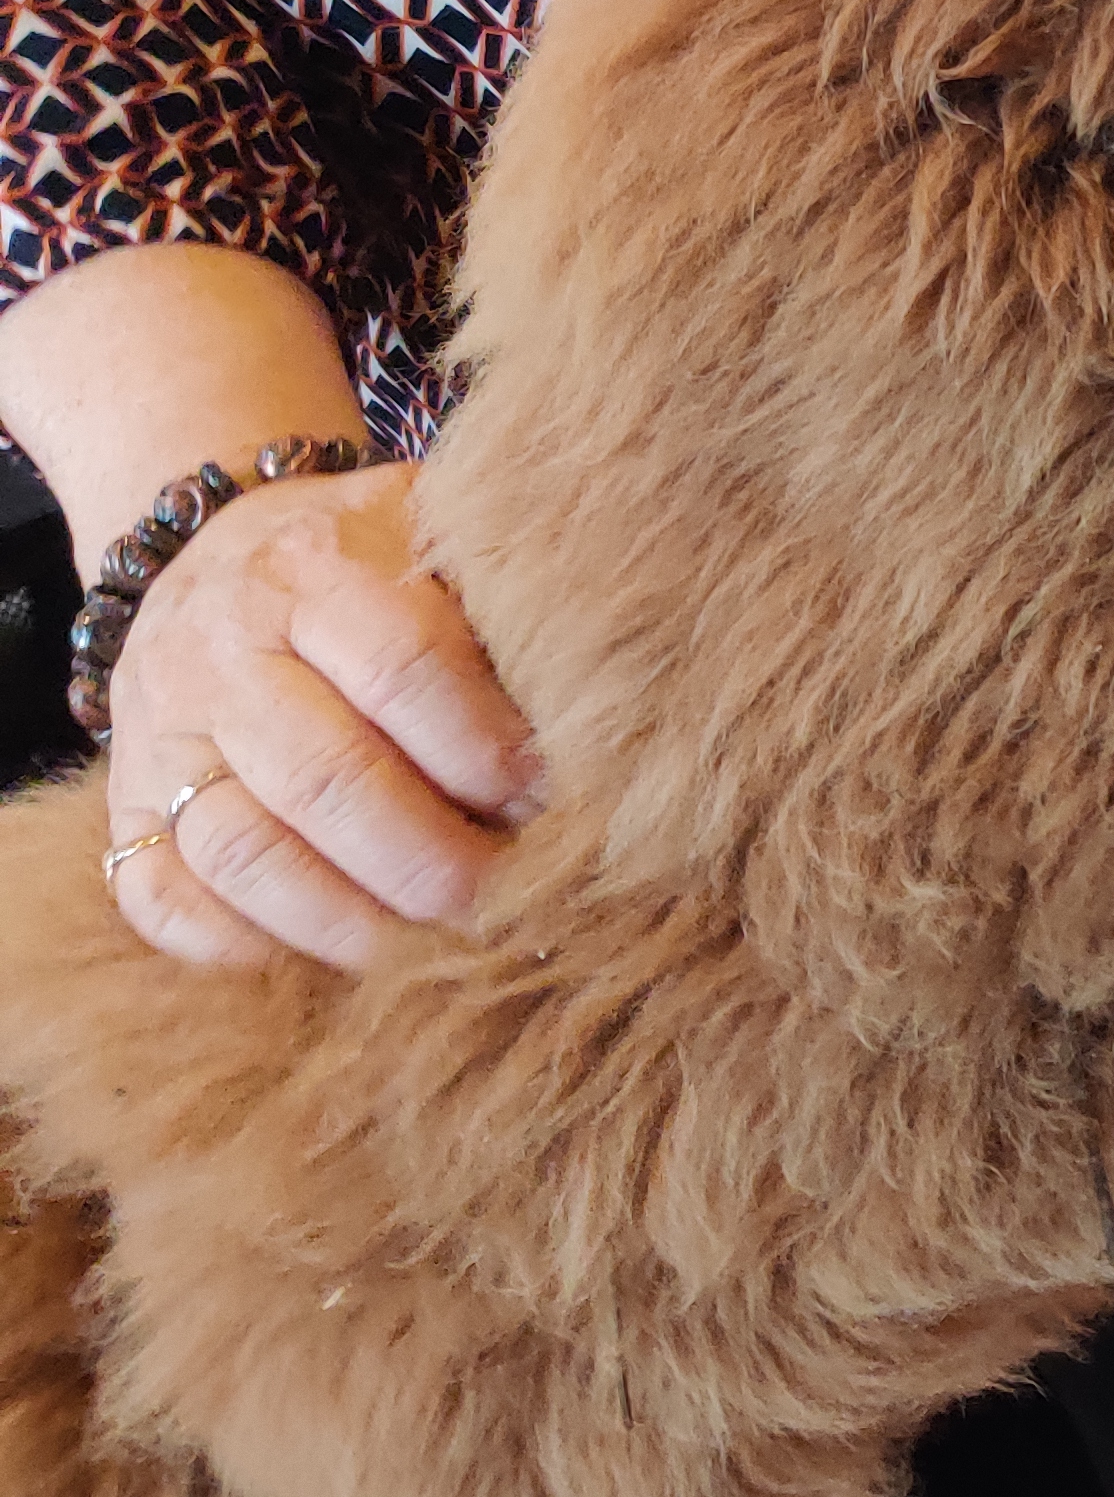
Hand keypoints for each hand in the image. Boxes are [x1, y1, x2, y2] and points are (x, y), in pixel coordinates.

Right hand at [97, 459, 537, 969]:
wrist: (221, 541)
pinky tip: (315, 957)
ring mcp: (163, 729)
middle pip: (329, 779)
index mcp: (313, 569)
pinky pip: (156, 894)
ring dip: (347, 920)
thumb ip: (504, 611)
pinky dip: (232, 943)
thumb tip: (605, 726)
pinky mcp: (125, 799)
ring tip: (429, 949)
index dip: (488, 752)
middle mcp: (223, 649)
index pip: (407, 669)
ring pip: (242, 850)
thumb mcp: (441, 539)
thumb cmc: (375, 558)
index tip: (551, 802)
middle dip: (432, 861)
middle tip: (507, 904)